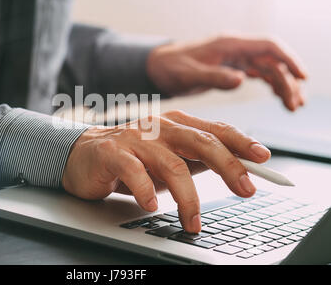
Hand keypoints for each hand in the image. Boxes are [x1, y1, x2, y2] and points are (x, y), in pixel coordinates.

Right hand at [62, 110, 270, 232]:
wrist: (83, 154)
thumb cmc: (131, 157)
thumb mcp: (169, 157)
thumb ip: (197, 159)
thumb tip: (236, 168)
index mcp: (175, 124)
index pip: (214, 130)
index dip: (241, 142)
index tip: (263, 159)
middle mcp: (158, 127)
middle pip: (200, 142)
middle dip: (228, 166)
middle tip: (246, 189)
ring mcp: (135, 138)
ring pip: (171, 164)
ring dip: (188, 197)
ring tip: (193, 221)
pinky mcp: (113, 152)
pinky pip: (134, 172)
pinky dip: (146, 191)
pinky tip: (153, 206)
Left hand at [147, 36, 306, 110]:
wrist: (156, 68)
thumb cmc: (170, 68)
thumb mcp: (189, 75)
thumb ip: (214, 77)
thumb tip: (241, 80)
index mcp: (228, 45)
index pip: (267, 46)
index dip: (288, 59)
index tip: (302, 77)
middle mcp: (235, 49)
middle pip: (271, 61)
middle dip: (287, 81)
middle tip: (294, 105)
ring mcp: (234, 58)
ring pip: (267, 68)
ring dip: (282, 85)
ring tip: (292, 107)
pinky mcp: (230, 68)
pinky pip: (257, 73)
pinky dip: (270, 85)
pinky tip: (278, 97)